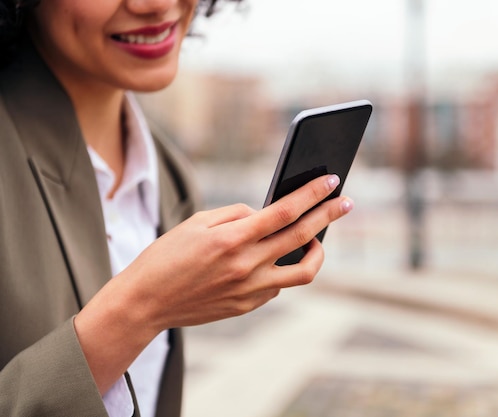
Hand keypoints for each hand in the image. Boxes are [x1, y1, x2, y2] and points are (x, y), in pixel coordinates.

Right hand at [74, 174, 352, 392]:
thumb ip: (235, 215)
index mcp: (233, 239)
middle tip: (346, 201)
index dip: (312, 193)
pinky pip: (278, 285)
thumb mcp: (196, 223)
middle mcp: (246, 266)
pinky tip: (276, 258)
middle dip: (329, 215)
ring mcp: (250, 290)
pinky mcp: (247, 306)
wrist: (145, 303)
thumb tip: (264, 213)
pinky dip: (283, 268)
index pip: (285, 211)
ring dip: (317, 252)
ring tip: (317, 239)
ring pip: (302, 272)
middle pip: (302, 236)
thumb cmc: (166, 257)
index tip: (331, 180)